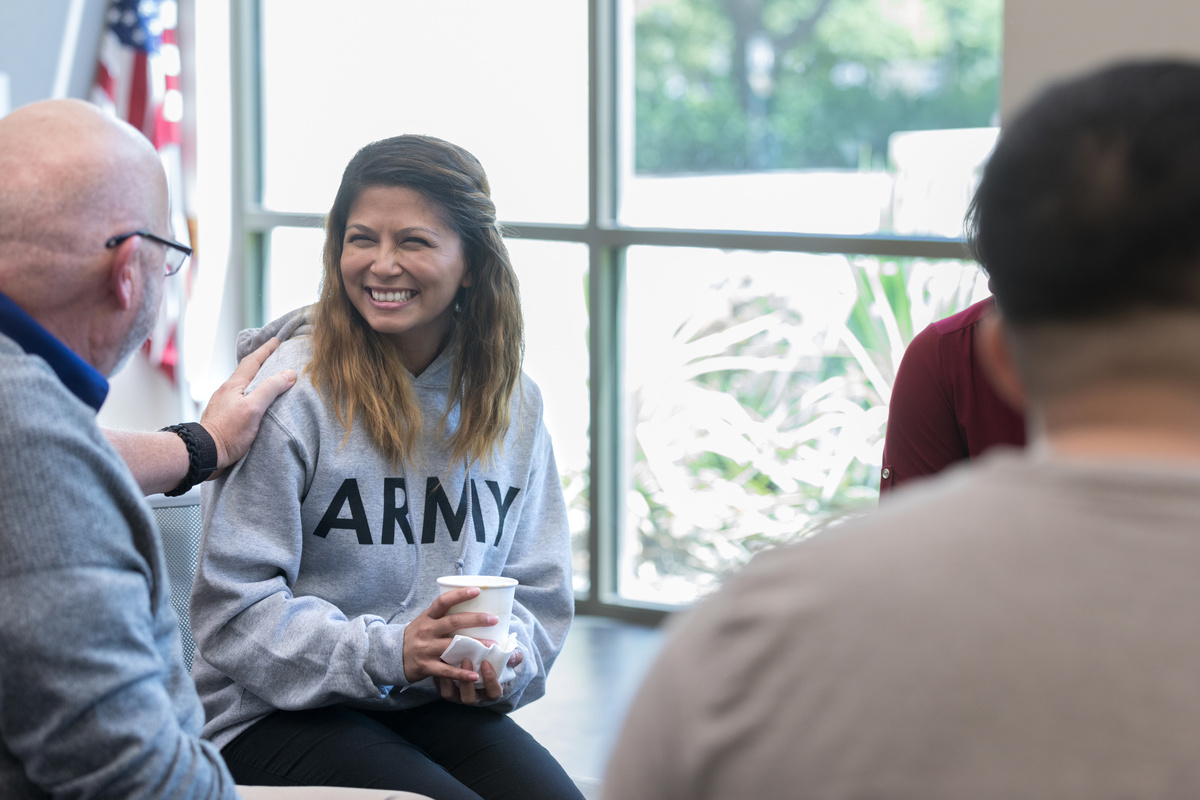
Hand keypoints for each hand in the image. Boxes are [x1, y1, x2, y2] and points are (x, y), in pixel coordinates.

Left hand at [200, 337, 295, 476]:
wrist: (205, 453)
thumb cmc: (228, 433)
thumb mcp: (253, 409)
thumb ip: (270, 390)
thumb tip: (289, 373)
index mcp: (234, 385)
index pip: (252, 361)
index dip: (265, 350)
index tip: (276, 340)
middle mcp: (226, 391)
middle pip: (246, 371)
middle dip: (260, 361)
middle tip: (274, 355)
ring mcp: (223, 403)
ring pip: (242, 384)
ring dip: (255, 377)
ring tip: (267, 376)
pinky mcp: (222, 415)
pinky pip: (239, 397)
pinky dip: (250, 392)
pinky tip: (254, 400)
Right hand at [402, 587, 497, 684]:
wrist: (392, 656)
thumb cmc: (417, 635)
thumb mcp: (425, 621)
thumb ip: (443, 615)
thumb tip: (472, 604)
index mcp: (427, 617)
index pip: (443, 601)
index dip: (459, 595)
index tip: (477, 590)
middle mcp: (427, 630)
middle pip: (452, 622)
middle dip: (475, 620)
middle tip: (494, 619)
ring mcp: (426, 649)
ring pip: (452, 646)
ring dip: (474, 645)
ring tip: (492, 646)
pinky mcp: (426, 666)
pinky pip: (446, 670)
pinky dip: (461, 674)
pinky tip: (474, 675)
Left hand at [435, 647, 524, 705]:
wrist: (483, 658)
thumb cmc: (498, 659)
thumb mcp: (509, 657)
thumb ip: (514, 657)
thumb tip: (513, 656)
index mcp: (491, 691)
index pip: (494, 692)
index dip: (490, 680)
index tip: (486, 663)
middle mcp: (475, 696)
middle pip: (469, 698)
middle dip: (467, 682)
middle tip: (466, 660)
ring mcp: (459, 694)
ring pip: (451, 695)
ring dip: (449, 681)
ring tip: (448, 662)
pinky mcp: (446, 688)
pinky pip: (439, 687)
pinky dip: (438, 677)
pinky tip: (439, 661)